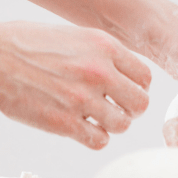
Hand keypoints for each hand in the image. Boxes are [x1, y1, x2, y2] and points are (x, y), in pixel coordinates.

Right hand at [0, 22, 149, 148]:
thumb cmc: (32, 43)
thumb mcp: (78, 36)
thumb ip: (105, 54)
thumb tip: (126, 72)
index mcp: (105, 47)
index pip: (145, 77)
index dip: (139, 87)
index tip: (129, 90)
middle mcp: (98, 72)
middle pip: (140, 103)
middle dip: (132, 108)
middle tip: (119, 108)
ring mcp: (81, 98)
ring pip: (122, 124)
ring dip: (114, 124)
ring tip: (100, 118)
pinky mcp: (62, 122)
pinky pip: (99, 141)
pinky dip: (96, 138)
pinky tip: (84, 128)